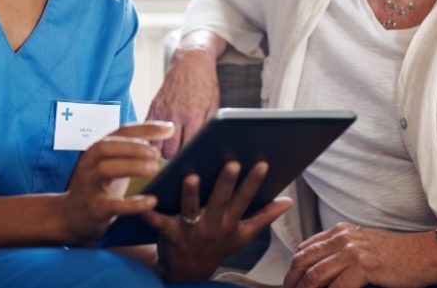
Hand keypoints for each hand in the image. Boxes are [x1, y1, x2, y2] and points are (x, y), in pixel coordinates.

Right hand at [61, 122, 173, 244]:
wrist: (71, 217)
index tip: (170, 129)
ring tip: (155, 170)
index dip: (146, 128)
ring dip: (133, 167)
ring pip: (106, 169)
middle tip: (157, 153)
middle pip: (108, 146)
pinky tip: (151, 201)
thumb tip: (167, 135)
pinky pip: (113, 205)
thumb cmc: (99, 186)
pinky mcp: (94, 208)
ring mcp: (89, 185)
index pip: (121, 131)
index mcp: (98, 149)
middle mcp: (90, 163)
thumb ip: (132, 152)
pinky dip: (133, 203)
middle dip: (134, 146)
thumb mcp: (112, 164)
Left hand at [142, 161, 292, 281]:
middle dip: (226, 183)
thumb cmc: (218, 246)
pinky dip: (150, 213)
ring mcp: (190, 230)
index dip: (254, 182)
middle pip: (220, 201)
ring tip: (192, 176)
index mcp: (230, 222)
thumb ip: (265, 216)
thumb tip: (289, 201)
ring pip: (191, 209)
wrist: (189, 273)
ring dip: (191, 195)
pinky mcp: (169, 233)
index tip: (262, 163)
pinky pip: (159, 222)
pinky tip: (147, 199)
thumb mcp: (244, 234)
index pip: (245, 199)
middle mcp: (212, 225)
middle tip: (231, 163)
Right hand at [146, 46, 221, 157]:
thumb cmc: (205, 85)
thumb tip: (205, 148)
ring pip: (156, 145)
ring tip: (171, 152)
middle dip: (176, 159)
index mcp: (194, 115)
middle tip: (181, 161)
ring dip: (163, 151)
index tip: (191, 165)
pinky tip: (160, 142)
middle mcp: (176, 114)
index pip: (188, 148)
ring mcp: (162, 111)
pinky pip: (148, 131)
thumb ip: (207, 127)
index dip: (189, 159)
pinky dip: (152, 139)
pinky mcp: (153, 107)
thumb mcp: (213, 106)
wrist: (191, 62)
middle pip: (170, 151)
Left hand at [283, 223, 436, 287]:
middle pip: (303, 260)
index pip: (305, 248)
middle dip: (292, 281)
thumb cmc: (397, 255)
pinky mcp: (364, 266)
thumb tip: (319, 271)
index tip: (290, 284)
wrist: (425, 255)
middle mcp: (343, 237)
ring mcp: (353, 251)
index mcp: (340, 231)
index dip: (292, 268)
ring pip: (315, 276)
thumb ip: (340, 252)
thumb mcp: (363, 246)